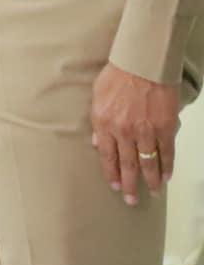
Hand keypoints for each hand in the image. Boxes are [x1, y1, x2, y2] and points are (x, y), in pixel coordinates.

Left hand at [91, 62, 181, 204]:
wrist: (142, 63)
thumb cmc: (117, 75)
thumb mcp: (97, 96)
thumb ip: (98, 121)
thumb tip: (98, 142)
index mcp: (104, 123)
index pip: (107, 156)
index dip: (111, 173)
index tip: (115, 186)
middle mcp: (124, 131)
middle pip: (127, 164)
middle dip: (129, 184)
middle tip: (131, 201)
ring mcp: (146, 131)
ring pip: (148, 162)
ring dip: (151, 180)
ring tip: (152, 193)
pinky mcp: (165, 127)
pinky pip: (167, 152)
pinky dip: (167, 166)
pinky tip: (166, 176)